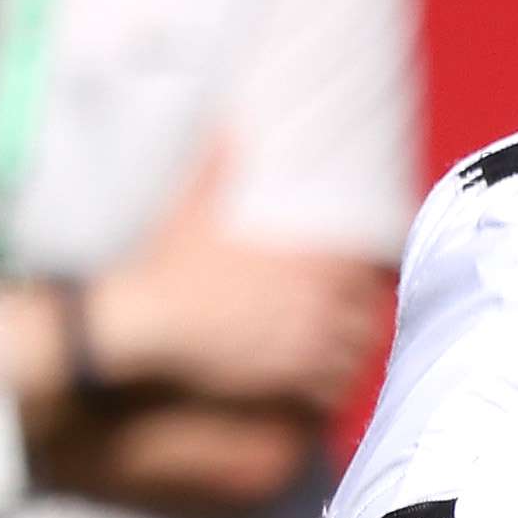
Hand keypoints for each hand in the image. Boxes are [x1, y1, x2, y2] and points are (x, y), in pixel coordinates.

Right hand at [78, 172, 384, 413]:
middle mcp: (317, 307)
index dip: (368, 277)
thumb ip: (218, 169)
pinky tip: (319, 384)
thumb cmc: (171, 267)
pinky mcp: (289, 381)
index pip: (364, 273)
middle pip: (368, 317)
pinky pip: (331, 392)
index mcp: (305, 265)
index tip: (362, 278)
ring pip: (355, 357)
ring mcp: (306, 347)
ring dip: (349, 353)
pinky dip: (330, 388)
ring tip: (338, 349)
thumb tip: (227, 126)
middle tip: (350, 316)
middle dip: (361, 317)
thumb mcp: (194, 209)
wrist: (149, 324)